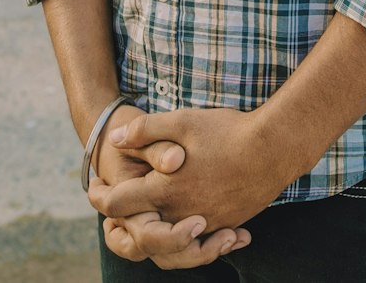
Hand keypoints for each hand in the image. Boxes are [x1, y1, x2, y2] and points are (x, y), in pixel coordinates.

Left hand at [92, 105, 251, 267]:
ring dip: (150, 235)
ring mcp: (205, 223)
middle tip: (111, 213)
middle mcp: (181, 213)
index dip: (100, 196)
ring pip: (167, 245)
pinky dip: (182, 238)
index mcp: (165, 189)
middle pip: (139, 232)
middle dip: (120, 223)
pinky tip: (181, 221)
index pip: (119, 203)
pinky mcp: (225, 224)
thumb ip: (146, 131)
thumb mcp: (182, 121)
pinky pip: (196, 242)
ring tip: (142, 220)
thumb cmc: (226, 132)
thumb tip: (114, 140)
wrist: (274, 149)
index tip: (91, 188)